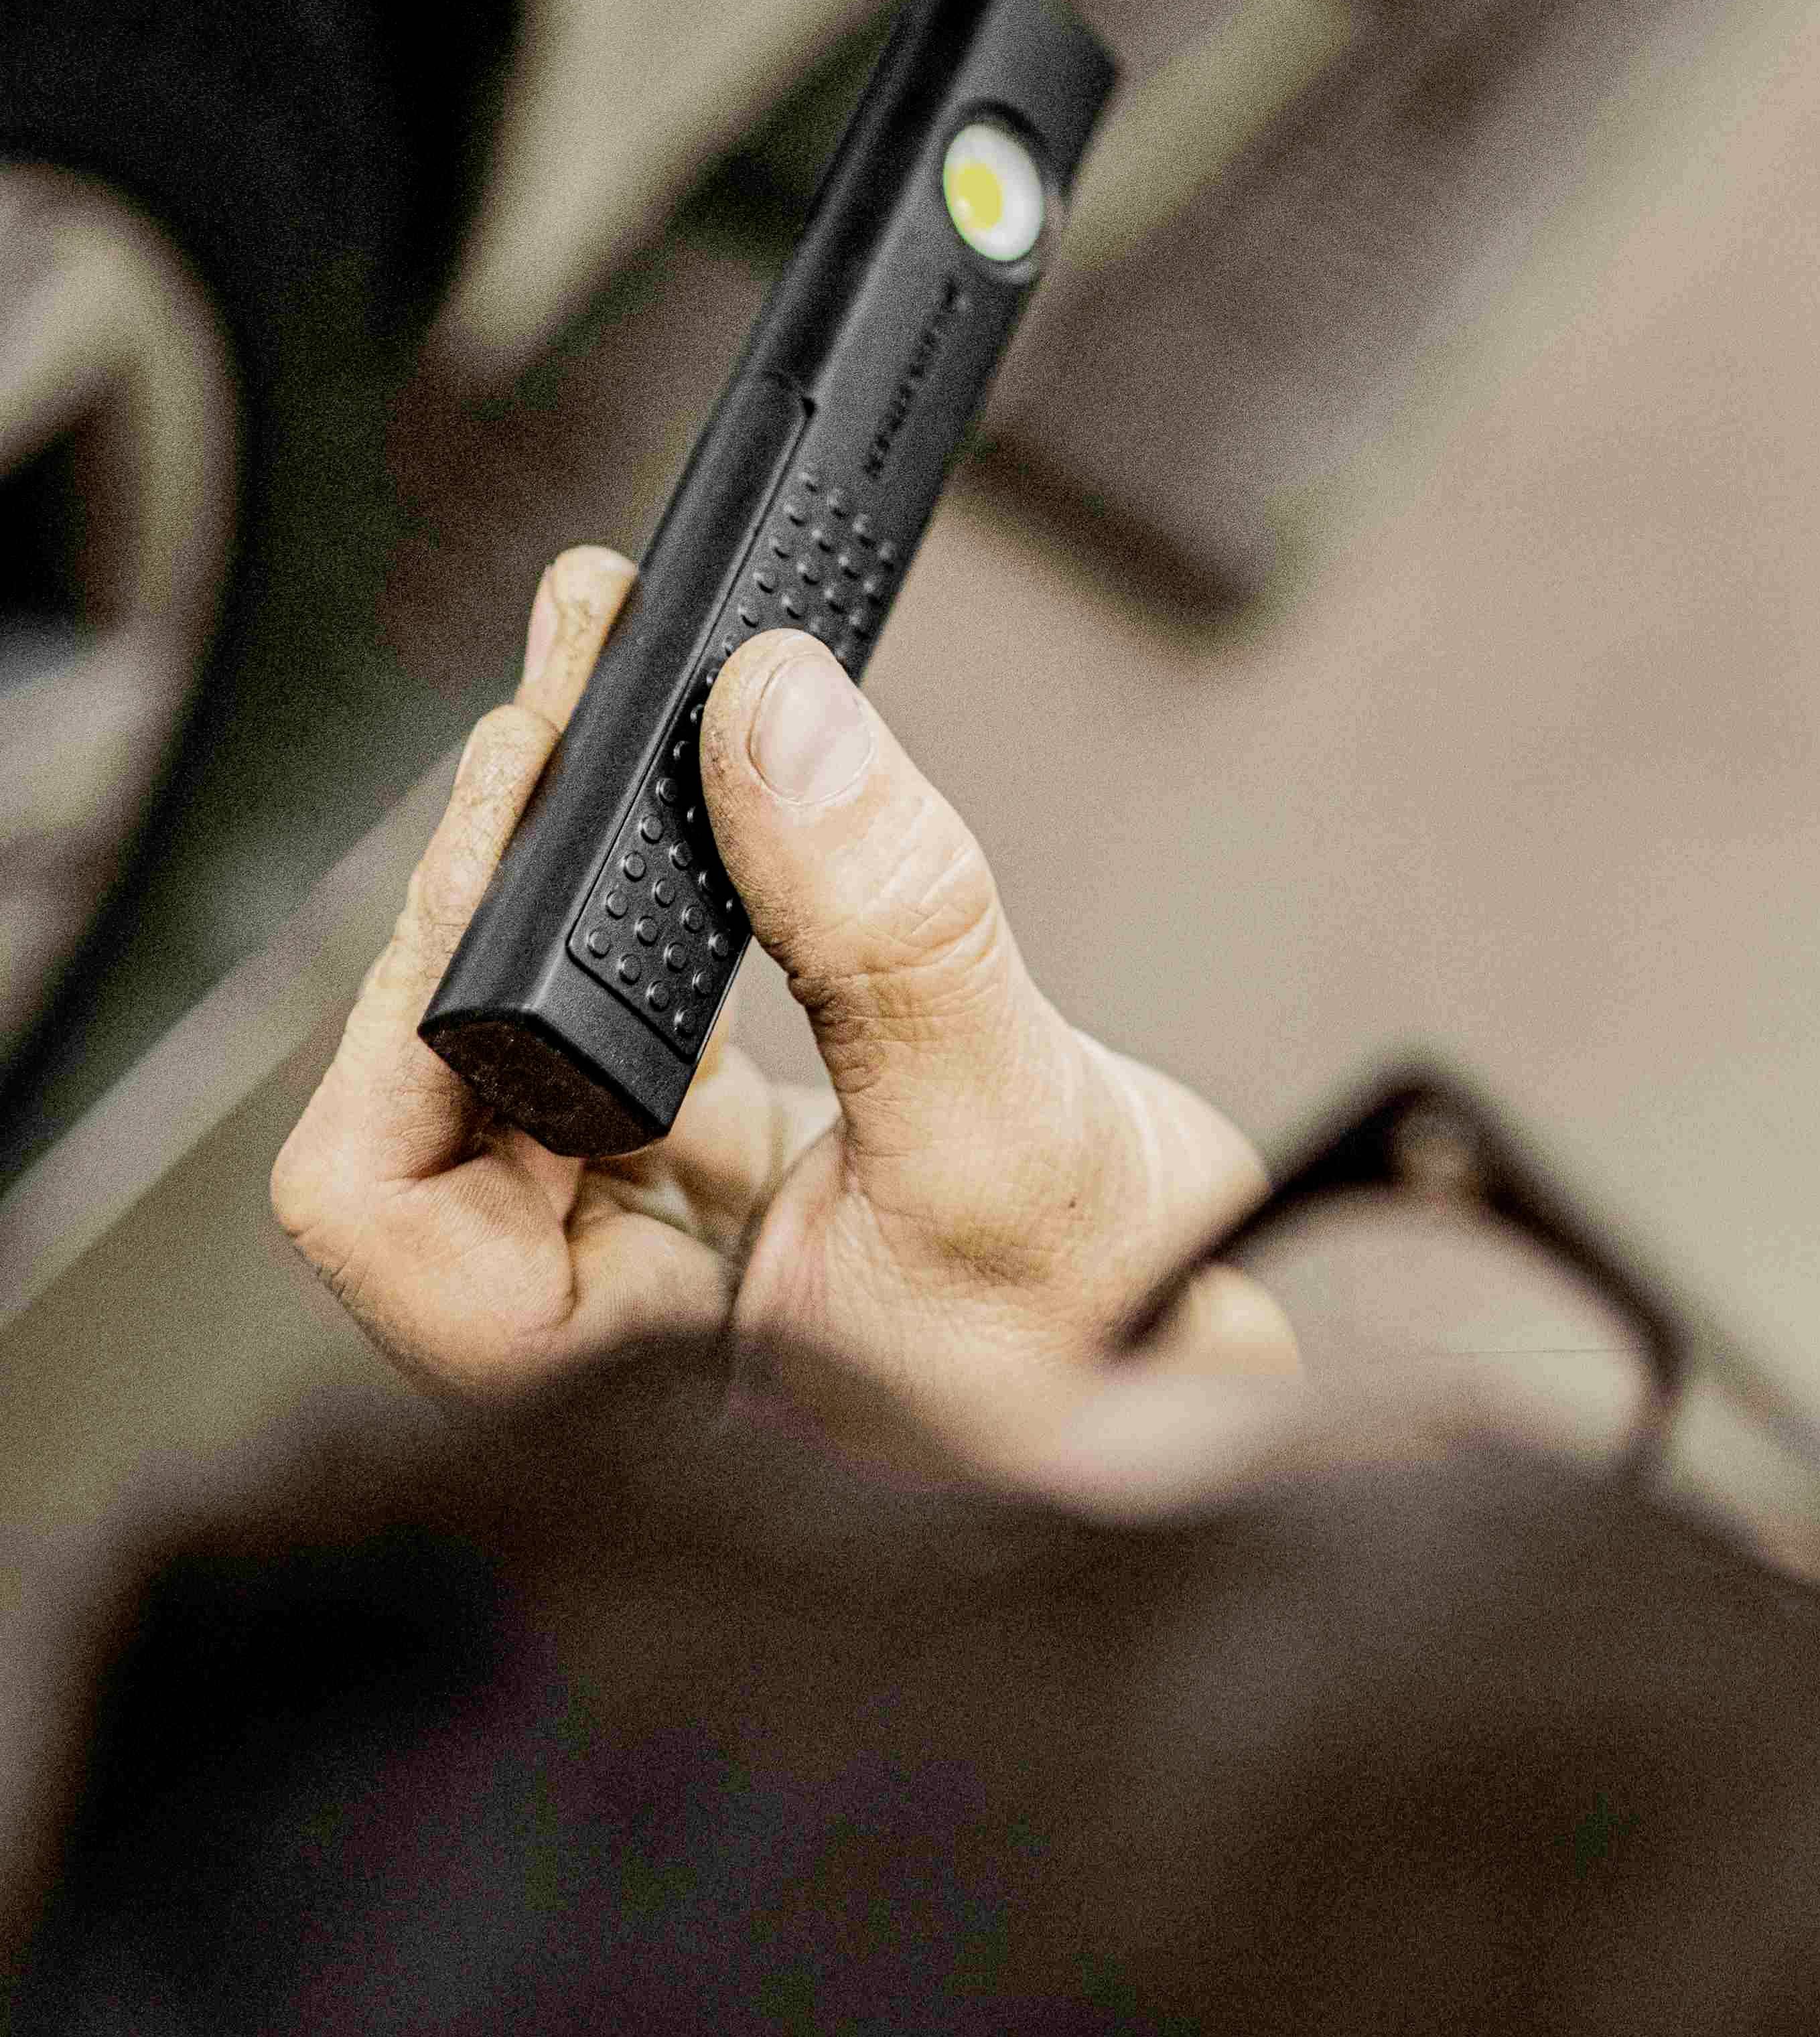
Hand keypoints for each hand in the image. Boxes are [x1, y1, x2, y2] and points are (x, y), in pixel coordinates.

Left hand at [274, 546, 1283, 1471]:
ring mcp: (680, 1215)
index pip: (381, 1193)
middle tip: (562, 691)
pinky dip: (670, 867)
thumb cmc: (1108, 1343)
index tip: (507, 829)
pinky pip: (661, 990)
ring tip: (611, 669)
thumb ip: (879, 925)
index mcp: (605, 1358)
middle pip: (452, 1069)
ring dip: (572, 846)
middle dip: (492, 872)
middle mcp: (613, 1291)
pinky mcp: (758, 1144)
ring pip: (554, 1010)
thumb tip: (772, 718)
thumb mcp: (999, 1126)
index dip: (406, 1006)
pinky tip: (712, 771)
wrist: (1221, 1367)